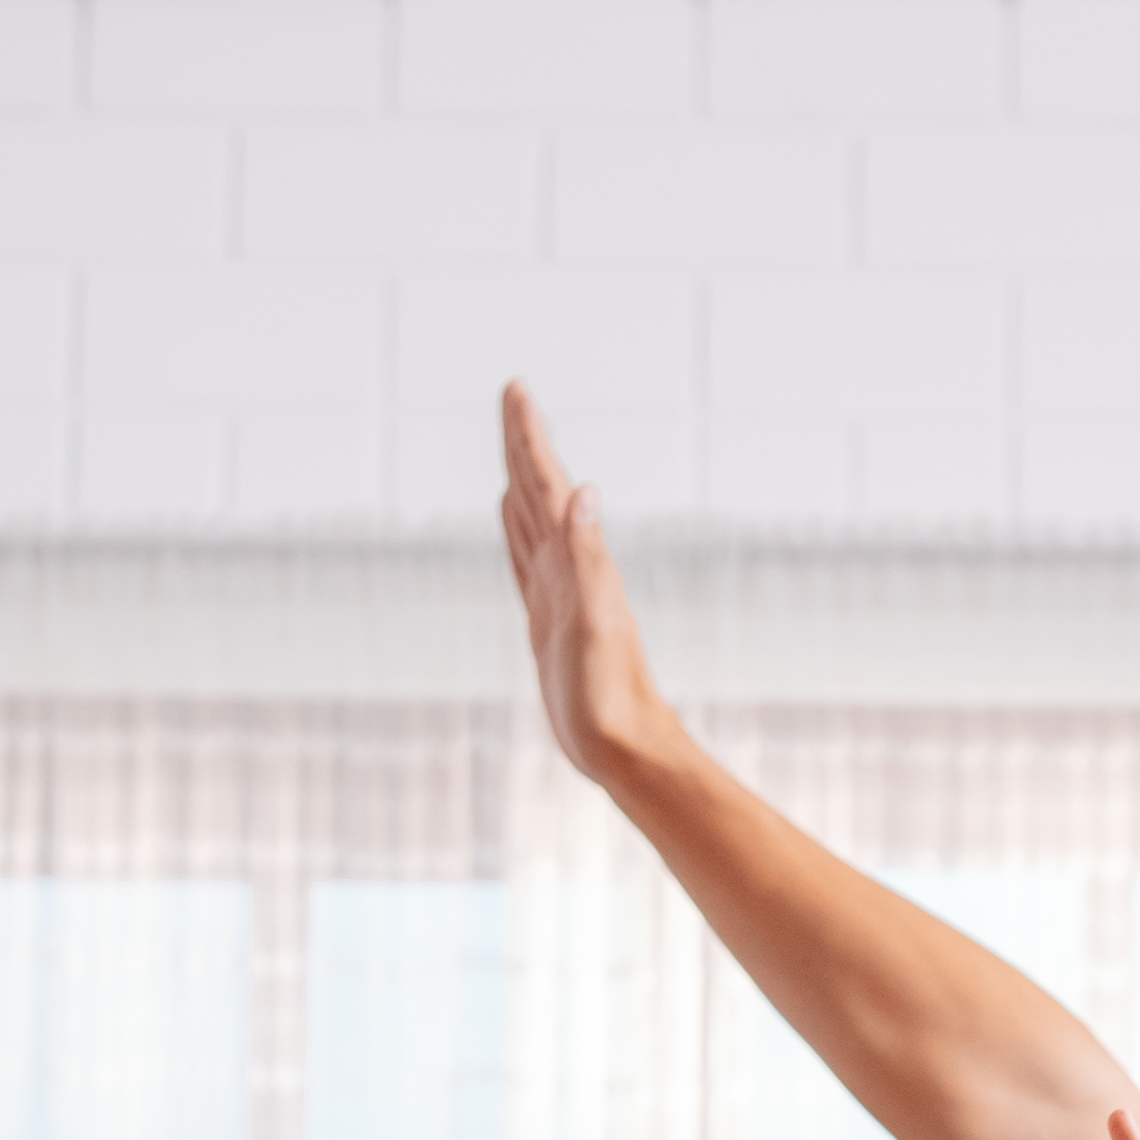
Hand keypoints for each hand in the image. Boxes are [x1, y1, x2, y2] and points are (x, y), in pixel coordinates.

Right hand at [496, 383, 672, 782]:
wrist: (627, 749)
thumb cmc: (612, 697)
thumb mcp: (596, 624)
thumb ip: (589, 557)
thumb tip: (585, 490)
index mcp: (577, 563)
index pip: (548, 486)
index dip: (528, 438)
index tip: (516, 390)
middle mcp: (570, 570)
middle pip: (539, 492)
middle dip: (523, 444)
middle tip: (513, 396)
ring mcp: (560, 594)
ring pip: (532, 522)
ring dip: (520, 482)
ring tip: (512, 448)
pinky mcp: (550, 622)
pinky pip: (526, 562)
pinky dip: (516, 533)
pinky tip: (513, 521)